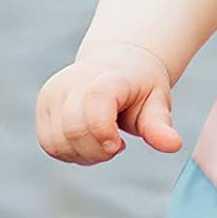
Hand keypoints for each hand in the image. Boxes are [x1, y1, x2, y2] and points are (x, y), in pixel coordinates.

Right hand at [35, 41, 183, 163]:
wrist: (118, 62)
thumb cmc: (141, 86)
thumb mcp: (157, 101)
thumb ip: (159, 124)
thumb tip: (173, 145)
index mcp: (106, 77)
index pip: (96, 102)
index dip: (103, 131)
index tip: (119, 146)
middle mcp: (72, 81)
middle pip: (73, 130)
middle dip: (97, 151)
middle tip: (118, 146)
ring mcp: (53, 93)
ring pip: (57, 143)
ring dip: (83, 154)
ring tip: (104, 142)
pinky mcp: (43, 106)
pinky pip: (49, 144)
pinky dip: (70, 153)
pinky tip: (89, 142)